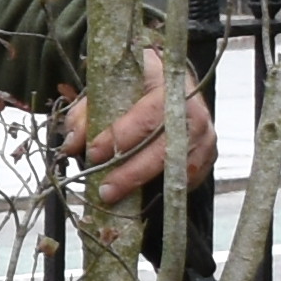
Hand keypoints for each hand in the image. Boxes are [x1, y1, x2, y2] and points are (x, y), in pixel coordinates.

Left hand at [72, 69, 215, 202]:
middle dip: (132, 172)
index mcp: (167, 83)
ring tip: (118, 198)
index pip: (146, 114)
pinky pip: (191, 178)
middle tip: (105, 190)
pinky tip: (145, 195)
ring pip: (179, 167)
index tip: (94, 153)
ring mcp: (206, 132)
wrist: (172, 82)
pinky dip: (168, 189)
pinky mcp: (210, 153)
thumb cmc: (136, 86)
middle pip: (165, 147)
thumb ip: (86, 114)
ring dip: (148, 185)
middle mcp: (192, 108)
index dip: (120, 136)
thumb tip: (70, 145)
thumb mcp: (107, 89)